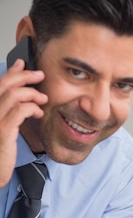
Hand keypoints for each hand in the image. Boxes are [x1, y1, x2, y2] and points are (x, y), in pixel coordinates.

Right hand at [0, 59, 46, 186]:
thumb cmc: (0, 153)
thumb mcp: (5, 128)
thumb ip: (11, 112)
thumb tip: (25, 99)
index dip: (12, 71)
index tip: (24, 64)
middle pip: (6, 84)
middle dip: (25, 76)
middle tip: (40, 75)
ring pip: (14, 95)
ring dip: (32, 93)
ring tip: (43, 99)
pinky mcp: (3, 131)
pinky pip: (20, 111)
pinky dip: (32, 108)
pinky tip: (39, 113)